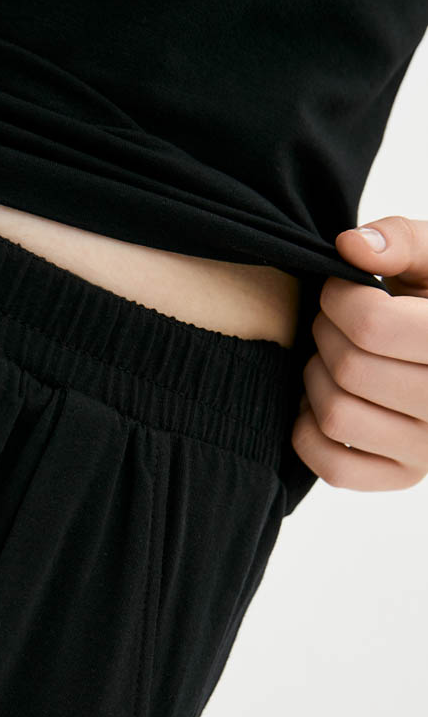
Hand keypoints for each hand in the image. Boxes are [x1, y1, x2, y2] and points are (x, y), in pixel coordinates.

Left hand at [291, 216, 427, 490]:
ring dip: (315, 379)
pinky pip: (335, 468)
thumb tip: (350, 248)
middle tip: (334, 322)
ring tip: (332, 357)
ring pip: (336, 416)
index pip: (372, 327)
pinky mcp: (405, 476)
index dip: (338, 299)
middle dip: (326, 334)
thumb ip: (400, 240)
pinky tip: (325, 400)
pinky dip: (310, 433)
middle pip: (349, 369)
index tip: (340, 289)